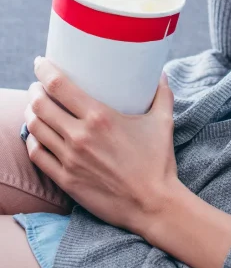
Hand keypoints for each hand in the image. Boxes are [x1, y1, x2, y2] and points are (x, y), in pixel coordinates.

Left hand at [25, 57, 179, 236]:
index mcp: (100, 116)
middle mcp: (80, 135)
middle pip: (41, 105)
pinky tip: (36, 134)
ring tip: (35, 107)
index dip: (44, 70)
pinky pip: (37, 154)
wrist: (152, 204)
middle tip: (38, 86)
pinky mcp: (65, 179)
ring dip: (30, 113)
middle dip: (34, 90)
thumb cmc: (158, 161)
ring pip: (35, 128)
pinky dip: (32, 140)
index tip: (41, 62)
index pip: (59, 85)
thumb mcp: (163, 121)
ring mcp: (70, 159)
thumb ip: (162, 94)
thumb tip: (161, 75)